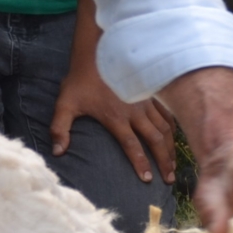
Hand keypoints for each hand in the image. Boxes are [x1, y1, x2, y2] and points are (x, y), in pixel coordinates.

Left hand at [52, 48, 177, 184]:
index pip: (132, 146)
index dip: (141, 164)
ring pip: (165, 128)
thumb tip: (57, 153)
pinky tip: (174, 138)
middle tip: (169, 179)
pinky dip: (173, 128)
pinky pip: (166, 114)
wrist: (97, 53)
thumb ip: (59, 129)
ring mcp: (145, 103)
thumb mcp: (65, 104)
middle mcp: (135, 112)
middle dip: (164, 161)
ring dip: (171, 147)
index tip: (147, 179)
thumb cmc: (80, 80)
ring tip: (174, 164)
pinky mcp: (150, 95)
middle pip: (155, 140)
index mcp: (116, 118)